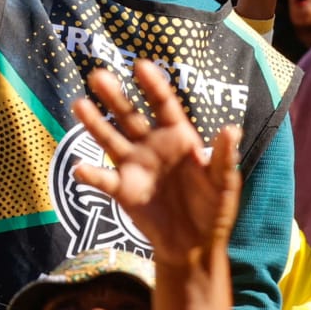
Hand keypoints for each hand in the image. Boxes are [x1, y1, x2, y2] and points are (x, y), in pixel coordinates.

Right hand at [71, 61, 241, 270]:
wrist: (194, 244)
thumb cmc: (213, 208)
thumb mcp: (224, 183)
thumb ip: (225, 157)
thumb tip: (232, 129)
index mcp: (178, 137)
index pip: (164, 105)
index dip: (153, 85)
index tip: (140, 65)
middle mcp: (152, 145)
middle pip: (130, 116)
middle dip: (115, 96)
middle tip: (98, 75)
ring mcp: (135, 165)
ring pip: (110, 139)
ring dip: (94, 123)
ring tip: (78, 104)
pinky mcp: (123, 190)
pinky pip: (103, 179)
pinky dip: (91, 174)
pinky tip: (79, 168)